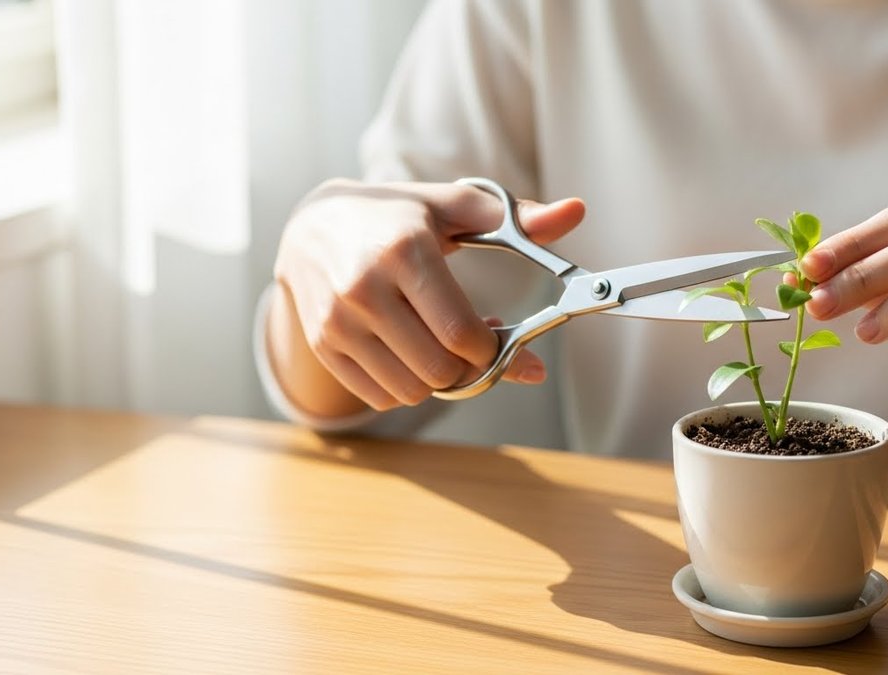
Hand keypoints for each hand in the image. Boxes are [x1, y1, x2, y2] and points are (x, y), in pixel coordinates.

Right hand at [272, 179, 585, 413]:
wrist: (312, 228)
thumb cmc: (396, 216)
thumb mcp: (452, 207)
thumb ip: (516, 218)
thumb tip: (576, 213)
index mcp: (404, 251)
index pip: (460, 333)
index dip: (493, 349)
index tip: (503, 336)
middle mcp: (364, 289)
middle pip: (439, 369)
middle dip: (470, 366)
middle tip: (475, 343)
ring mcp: (337, 322)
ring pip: (411, 390)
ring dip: (439, 379)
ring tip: (441, 344)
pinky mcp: (323, 346)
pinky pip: (381, 397)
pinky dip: (406, 386)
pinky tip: (412, 353)